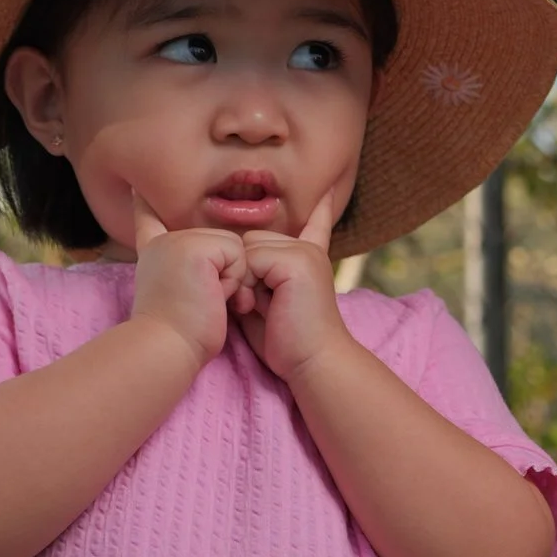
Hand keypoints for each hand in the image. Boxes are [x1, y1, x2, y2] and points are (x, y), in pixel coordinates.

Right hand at [128, 198, 250, 368]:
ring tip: (207, 301)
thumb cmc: (179, 337)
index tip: (137, 191)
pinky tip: (213, 296)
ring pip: (232, 246)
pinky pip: (237, 253)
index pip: (149, 222)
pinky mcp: (195, 246)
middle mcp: (164, 242)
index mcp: (155, 254)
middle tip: (203, 303)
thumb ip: (193, 273)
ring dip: (231, 279)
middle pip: (220, 242)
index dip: (144, 207)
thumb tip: (215, 269)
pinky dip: (234, 280)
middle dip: (225, 275)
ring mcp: (178, 240)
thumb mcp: (182, 296)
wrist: (166, 346)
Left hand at [235, 189, 346, 382]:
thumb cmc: (287, 344)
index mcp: (306, 259)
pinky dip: (248, 283)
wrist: (313, 363)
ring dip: (244, 279)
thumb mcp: (265, 304)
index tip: (327, 194)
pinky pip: (251, 258)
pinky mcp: (298, 260)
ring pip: (248, 247)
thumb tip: (229, 262)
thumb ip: (253, 279)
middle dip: (244, 271)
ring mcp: (304, 252)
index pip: (313, 226)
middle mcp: (307, 249)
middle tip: (257, 306)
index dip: (320, 211)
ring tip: (261, 307)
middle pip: (251, 240)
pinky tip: (262, 304)